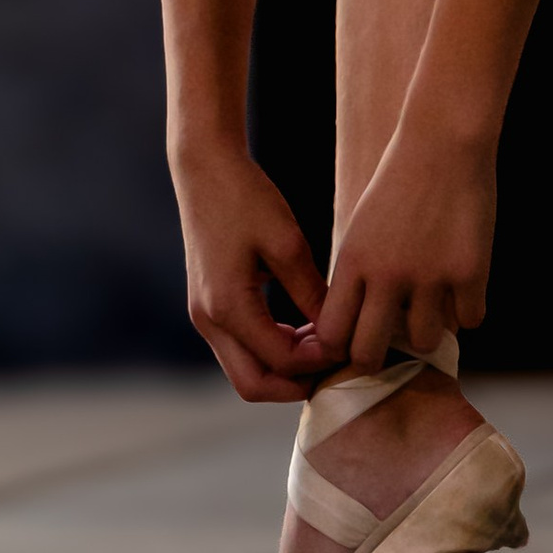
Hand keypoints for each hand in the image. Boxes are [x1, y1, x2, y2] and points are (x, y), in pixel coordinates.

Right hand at [173, 149, 329, 401]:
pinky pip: (240, 348)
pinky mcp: (207, 306)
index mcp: (227, 306)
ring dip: (284, 368)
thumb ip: (311, 293)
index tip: (349, 341)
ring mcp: (203, 316)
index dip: (318, 360)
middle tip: (335, 364)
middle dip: (295, 385)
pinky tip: (303, 329)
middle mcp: (208, 320)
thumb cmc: (247, 197)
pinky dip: (271, 350)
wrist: (205, 168)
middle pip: (252, 385)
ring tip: (324, 343)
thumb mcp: (287, 242)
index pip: (279, 360)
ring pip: (244, 370)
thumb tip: (337, 332)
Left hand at [316, 123, 497, 373]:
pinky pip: (470, 320)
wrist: (444, 139)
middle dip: (378, 361)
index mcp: (352, 261)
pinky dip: (468, 309)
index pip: (332, 333)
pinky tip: (465, 287)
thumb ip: (359, 277)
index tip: (353, 345)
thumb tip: (358, 330)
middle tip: (392, 350)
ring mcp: (430, 275)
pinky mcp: (470, 271)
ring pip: (426, 341)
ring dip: (431, 330)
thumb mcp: (364, 228)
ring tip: (436, 307)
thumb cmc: (401, 181)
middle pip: (370, 353)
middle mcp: (387, 274)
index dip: (341, 348)